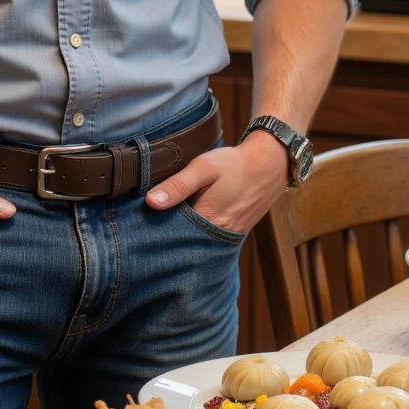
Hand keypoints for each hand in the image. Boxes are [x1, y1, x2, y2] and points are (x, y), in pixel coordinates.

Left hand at [145, 131, 289, 233]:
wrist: (268, 166)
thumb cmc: (234, 165)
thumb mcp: (203, 167)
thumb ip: (178, 185)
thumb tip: (151, 202)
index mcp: (207, 220)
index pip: (171, 234)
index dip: (154, 229)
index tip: (140, 223)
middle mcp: (216, 235)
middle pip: (182, 242)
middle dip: (164, 235)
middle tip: (147, 226)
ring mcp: (225, 237)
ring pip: (193, 243)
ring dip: (179, 235)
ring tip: (163, 223)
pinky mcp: (230, 233)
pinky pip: (206, 239)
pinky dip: (194, 233)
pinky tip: (185, 222)